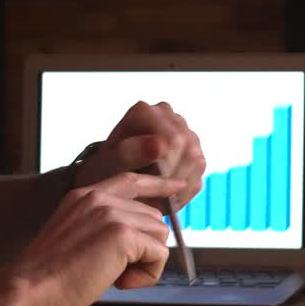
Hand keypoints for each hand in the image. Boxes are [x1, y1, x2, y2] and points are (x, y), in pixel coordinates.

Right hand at [6, 171, 187, 305]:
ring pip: (160, 236)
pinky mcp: (122, 234)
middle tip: (116, 271)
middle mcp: (99, 199)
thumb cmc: (48, 277)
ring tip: (115, 277)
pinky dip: (147, 275)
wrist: (29, 289)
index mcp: (85, 197)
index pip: (131, 181)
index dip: (159, 185)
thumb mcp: (76, 238)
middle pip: (153, 217)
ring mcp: (112, 213)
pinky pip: (159, 255)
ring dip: (146, 263)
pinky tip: (120, 283)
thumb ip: (104, 229)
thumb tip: (141, 241)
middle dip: (145, 248)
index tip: (178, 187)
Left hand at [74, 101, 205, 209]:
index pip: (173, 141)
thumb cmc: (105, 171)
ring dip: (180, 182)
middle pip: (188, 149)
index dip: (166, 168)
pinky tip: (166, 191)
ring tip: (158, 193)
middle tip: (154, 193)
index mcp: (144, 112)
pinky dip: (185, 185)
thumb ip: (130, 154)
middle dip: (173, 177)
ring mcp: (181, 127)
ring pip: (196, 159)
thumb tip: (160, 144)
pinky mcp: (191, 143)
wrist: (110, 178)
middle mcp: (166, 113)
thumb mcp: (109, 165)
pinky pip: (199, 168)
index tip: (150, 185)